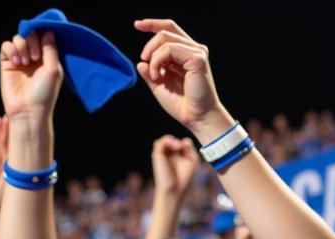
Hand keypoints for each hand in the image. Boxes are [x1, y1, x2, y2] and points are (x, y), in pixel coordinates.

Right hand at [0, 31, 62, 121]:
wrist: (28, 111)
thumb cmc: (44, 94)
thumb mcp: (53, 70)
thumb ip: (51, 49)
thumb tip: (49, 30)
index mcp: (48, 59)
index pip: (44, 37)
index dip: (42, 35)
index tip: (43, 42)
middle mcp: (34, 58)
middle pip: (31, 34)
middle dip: (32, 41)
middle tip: (35, 57)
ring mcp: (20, 60)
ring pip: (18, 38)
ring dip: (22, 46)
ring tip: (25, 62)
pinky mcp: (7, 63)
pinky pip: (6, 46)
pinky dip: (11, 50)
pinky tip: (16, 62)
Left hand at [135, 18, 231, 139]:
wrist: (196, 119)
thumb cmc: (182, 106)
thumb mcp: (160, 86)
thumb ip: (151, 72)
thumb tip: (141, 62)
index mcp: (185, 53)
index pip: (169, 29)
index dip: (152, 24)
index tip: (137, 25)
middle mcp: (193, 49)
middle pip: (165, 32)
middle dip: (149, 46)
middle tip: (144, 62)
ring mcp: (197, 52)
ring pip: (165, 39)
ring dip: (153, 57)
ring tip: (154, 77)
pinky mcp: (197, 58)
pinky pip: (169, 49)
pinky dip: (158, 61)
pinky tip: (158, 76)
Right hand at [151, 135, 198, 196]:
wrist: (175, 189)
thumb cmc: (184, 179)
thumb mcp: (193, 162)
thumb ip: (190, 149)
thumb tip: (185, 140)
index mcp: (178, 157)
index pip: (181, 144)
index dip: (186, 144)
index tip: (188, 148)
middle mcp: (169, 156)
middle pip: (173, 141)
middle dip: (179, 143)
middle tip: (183, 148)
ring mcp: (162, 155)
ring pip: (165, 140)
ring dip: (172, 140)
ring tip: (178, 147)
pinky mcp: (157, 155)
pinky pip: (159, 142)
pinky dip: (168, 141)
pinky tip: (175, 147)